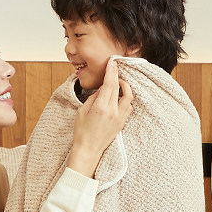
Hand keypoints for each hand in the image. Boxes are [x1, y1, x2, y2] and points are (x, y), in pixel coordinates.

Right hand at [66, 59, 132, 177]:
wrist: (89, 150)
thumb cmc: (82, 131)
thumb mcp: (82, 110)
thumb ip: (94, 97)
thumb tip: (102, 89)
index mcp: (101, 107)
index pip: (110, 84)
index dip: (112, 71)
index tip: (112, 62)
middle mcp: (113, 112)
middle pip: (120, 88)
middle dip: (118, 76)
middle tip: (114, 69)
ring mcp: (120, 118)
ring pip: (129, 97)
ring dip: (125, 88)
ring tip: (118, 84)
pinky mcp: (122, 123)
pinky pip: (128, 106)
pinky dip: (126, 98)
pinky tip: (119, 97)